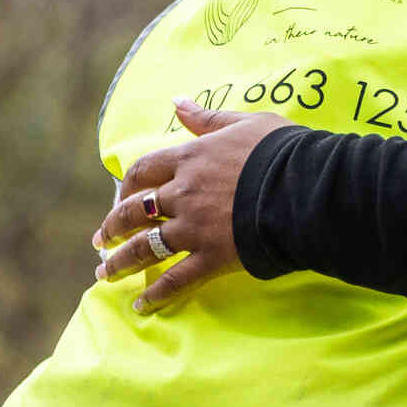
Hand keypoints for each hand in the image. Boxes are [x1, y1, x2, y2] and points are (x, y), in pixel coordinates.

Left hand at [92, 99, 291, 308]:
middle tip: (100, 240)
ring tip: (105, 274)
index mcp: (189, 159)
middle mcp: (183, 194)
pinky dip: (156, 294)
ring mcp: (194, 228)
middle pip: (135, 211)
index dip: (127, 185)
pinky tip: (141, 305)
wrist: (306, 186)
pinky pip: (175, 279)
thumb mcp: (244, 122)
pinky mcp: (211, 257)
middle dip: (113, 227)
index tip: (119, 197)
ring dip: (121, 262)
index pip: (145, 170)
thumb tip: (177, 101)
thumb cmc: (281, 150)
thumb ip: (207, 118)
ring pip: (145, 247)